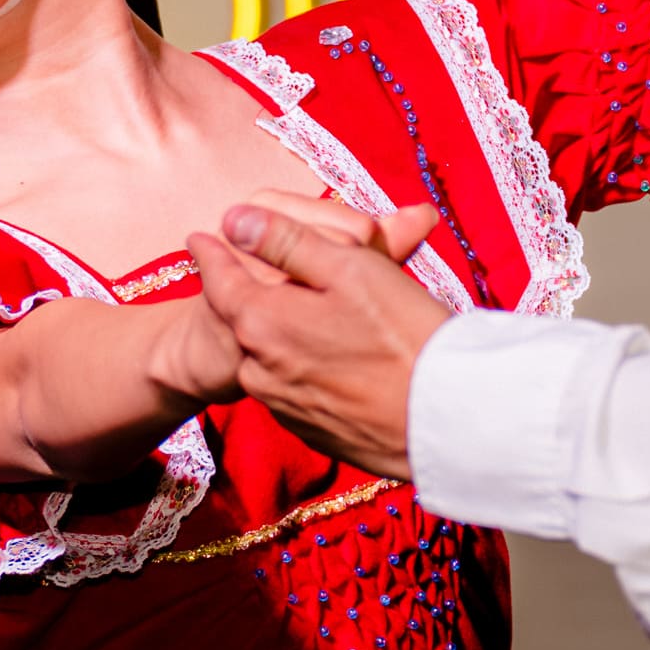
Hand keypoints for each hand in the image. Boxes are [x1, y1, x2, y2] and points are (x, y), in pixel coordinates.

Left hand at [184, 200, 447, 477]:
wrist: (452, 424)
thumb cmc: (407, 336)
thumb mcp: (350, 268)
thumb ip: (285, 240)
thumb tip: (232, 217)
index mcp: (263, 324)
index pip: (218, 280)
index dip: (209, 253)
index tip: (197, 236)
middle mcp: (261, 371)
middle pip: (246, 319)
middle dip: (253, 290)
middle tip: (271, 267)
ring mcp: (286, 407)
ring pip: (269, 355)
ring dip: (281, 331)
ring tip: (313, 312)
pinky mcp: (313, 431)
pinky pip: (294, 386)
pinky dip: (304, 365)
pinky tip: (338, 357)